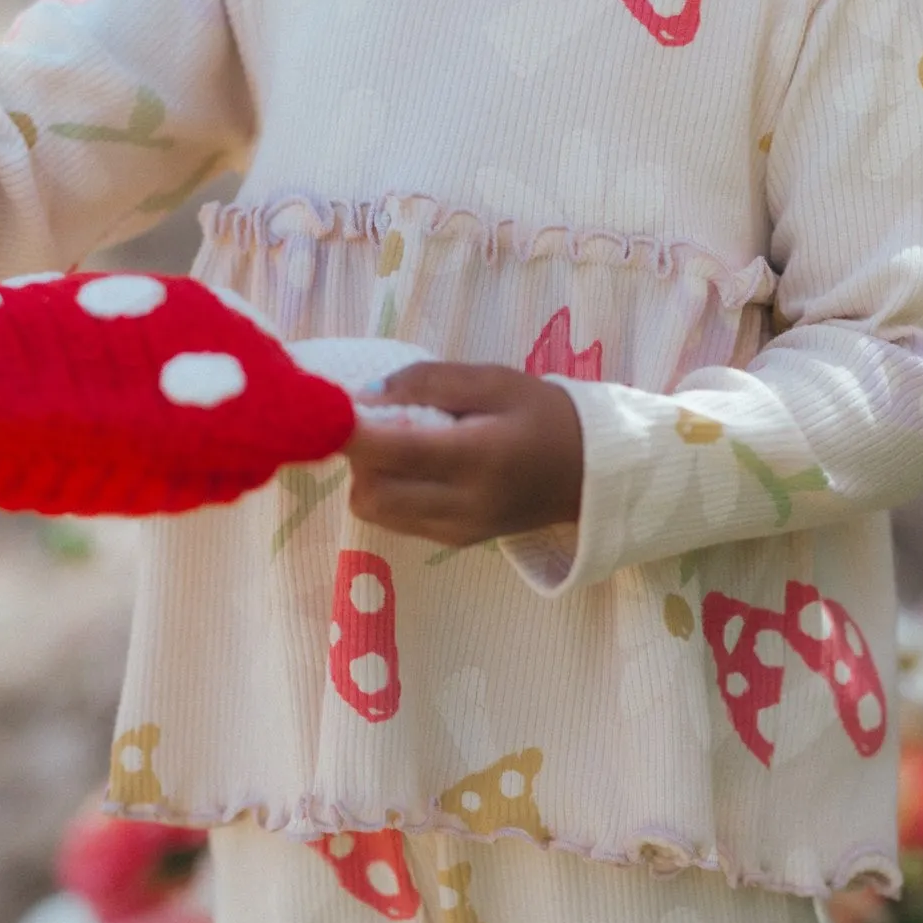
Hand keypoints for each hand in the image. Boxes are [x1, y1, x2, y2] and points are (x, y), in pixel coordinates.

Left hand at [342, 363, 583, 547]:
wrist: (593, 472)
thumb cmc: (545, 415)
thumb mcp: (495, 381)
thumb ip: (429, 382)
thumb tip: (366, 396)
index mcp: (477, 458)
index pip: (392, 451)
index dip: (348, 432)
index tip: (329, 408)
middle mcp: (463, 504)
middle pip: (370, 493)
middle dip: (359, 458)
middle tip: (378, 425)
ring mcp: (457, 530)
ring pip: (376, 512)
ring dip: (372, 476)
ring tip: (400, 446)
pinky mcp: (455, 542)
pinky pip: (398, 520)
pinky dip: (391, 492)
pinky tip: (418, 469)